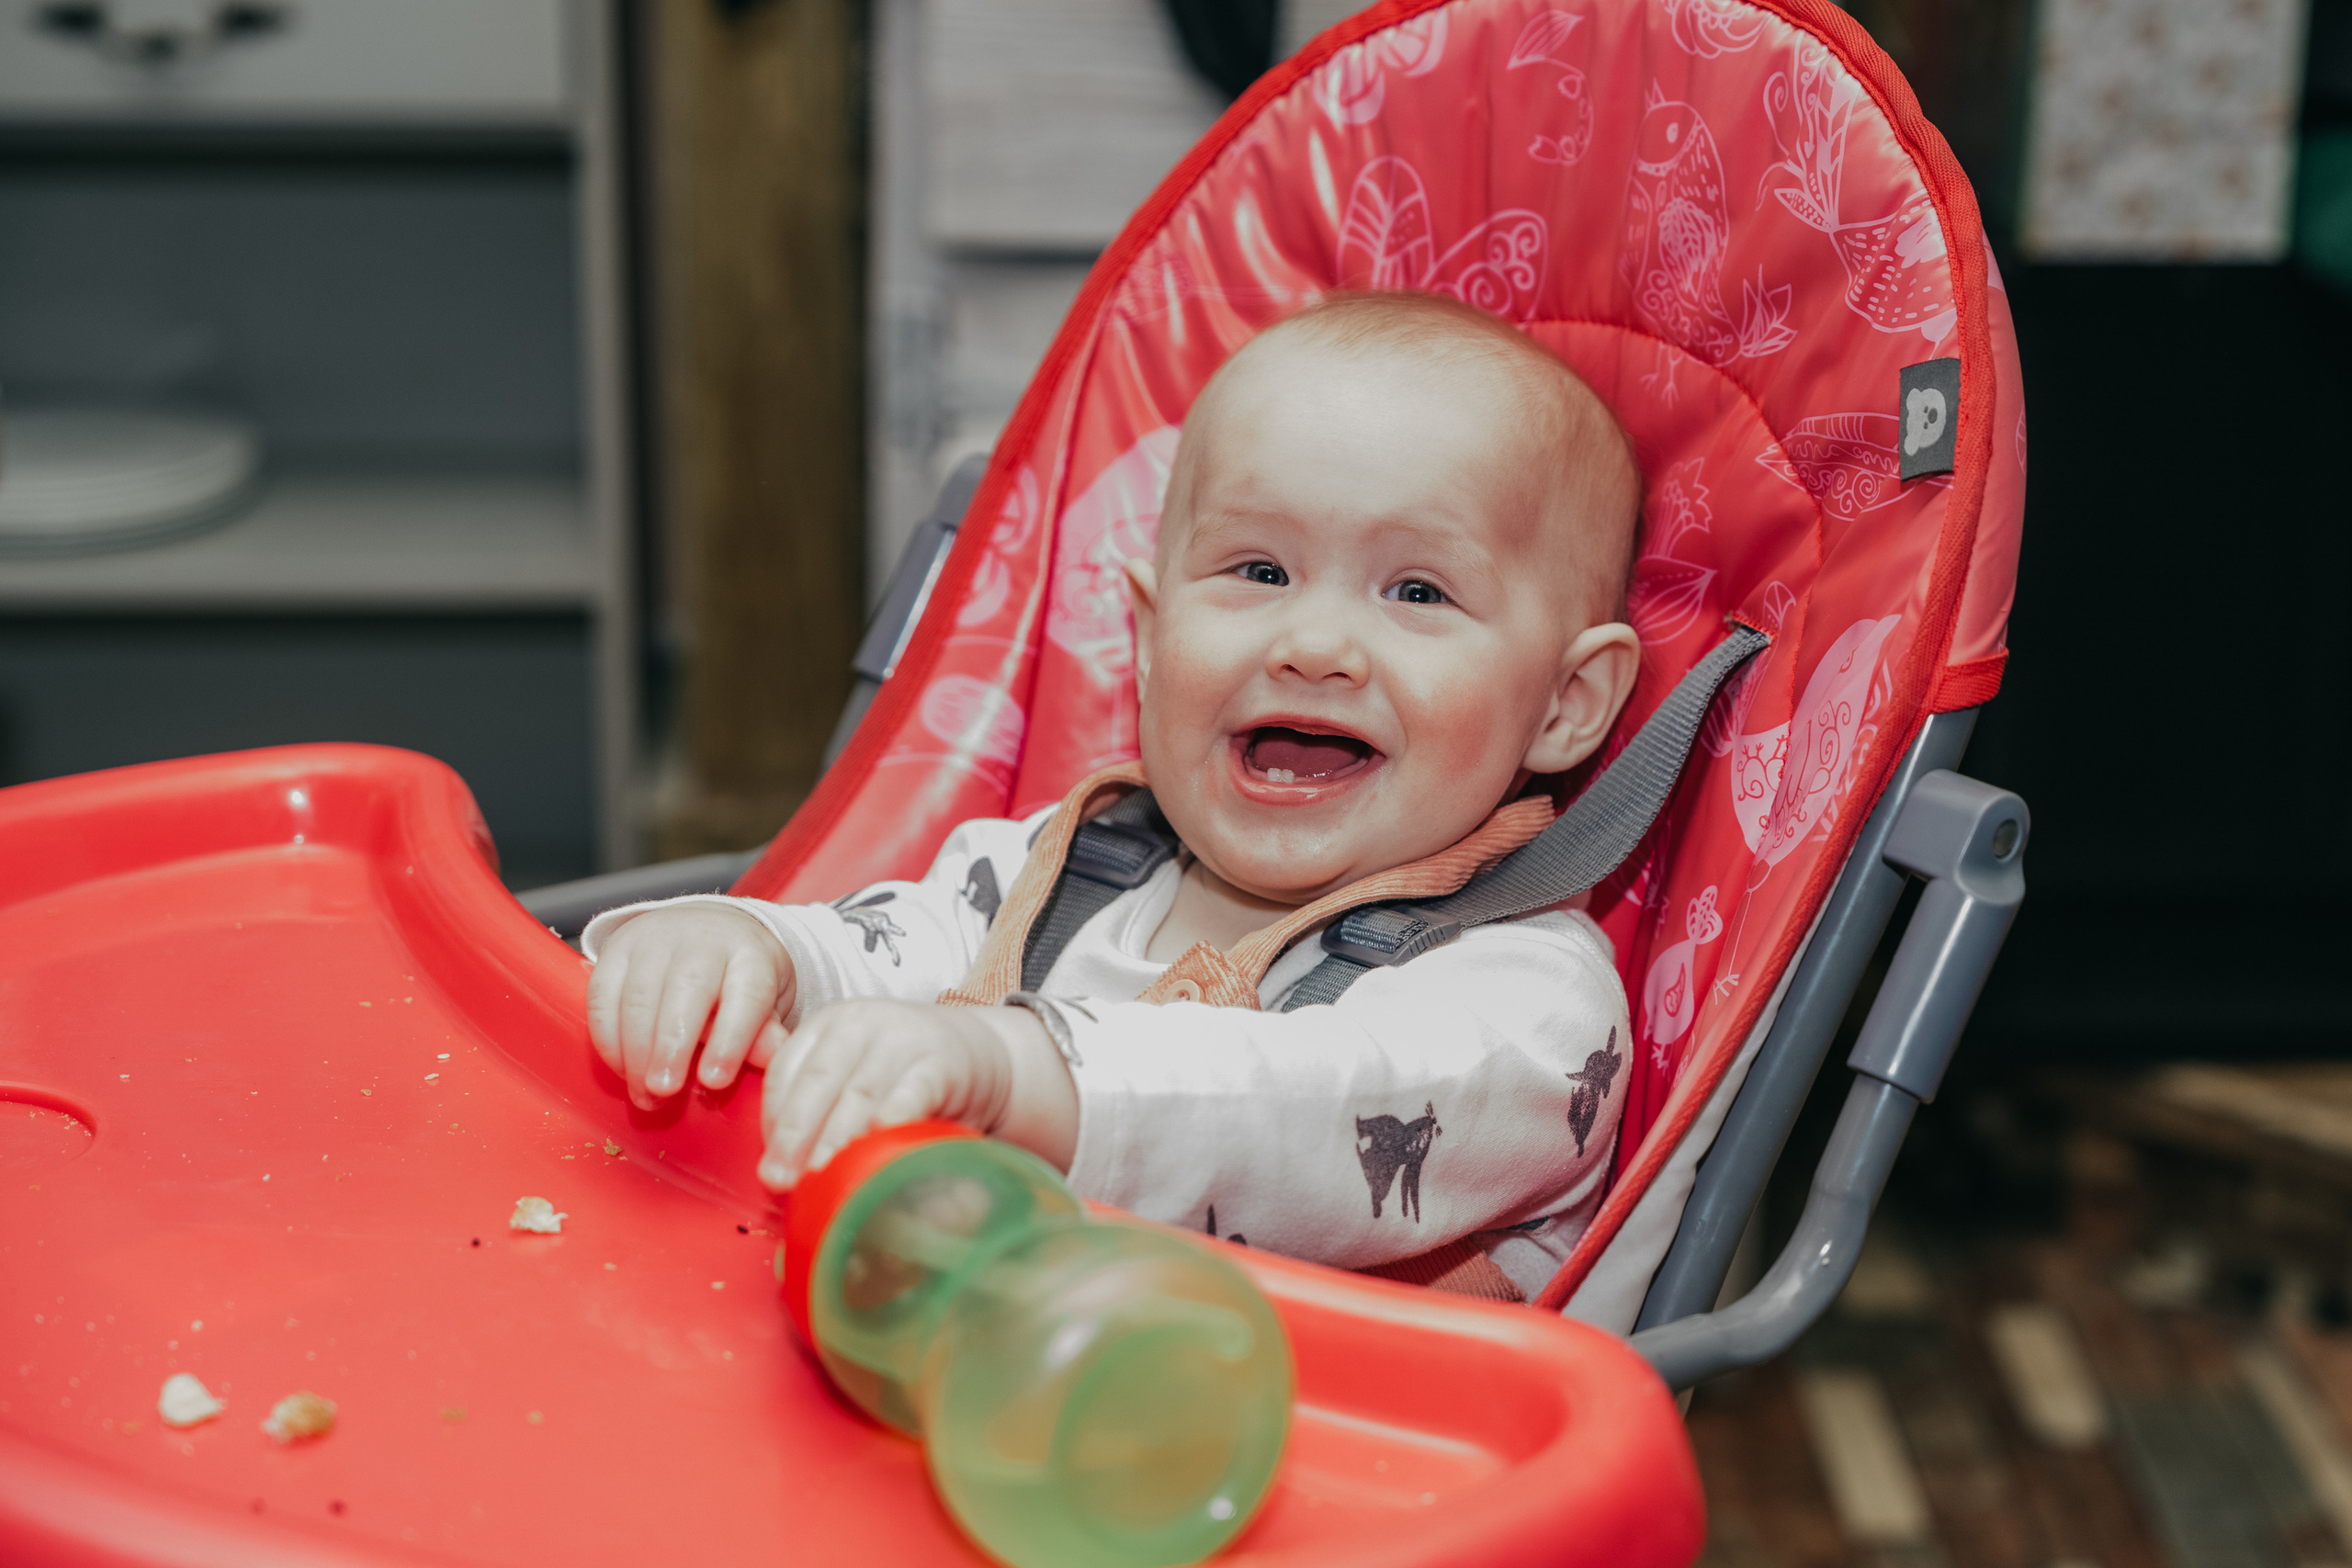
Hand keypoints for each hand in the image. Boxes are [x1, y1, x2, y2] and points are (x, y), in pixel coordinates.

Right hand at [587, 906, 794, 1109]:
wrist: (707, 932)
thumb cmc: (738, 979)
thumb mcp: (765, 1003)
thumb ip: (764, 1035)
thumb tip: (775, 1058)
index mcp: (751, 955)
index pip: (746, 995)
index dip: (730, 1040)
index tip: (714, 1081)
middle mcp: (704, 940)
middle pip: (687, 989)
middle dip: (671, 1045)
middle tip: (664, 1089)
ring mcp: (656, 939)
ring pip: (639, 995)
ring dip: (636, 1052)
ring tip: (644, 1094)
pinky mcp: (616, 948)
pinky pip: (603, 995)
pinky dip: (608, 1039)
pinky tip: (621, 1069)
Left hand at [758, 999, 1077, 1188]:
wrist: (979, 1052)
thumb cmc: (902, 1076)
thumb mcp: (853, 1076)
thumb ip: (818, 1111)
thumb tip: (778, 1176)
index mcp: (826, 1025)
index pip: (784, 1073)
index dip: (772, 1123)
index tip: (769, 1168)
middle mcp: (859, 1023)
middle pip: (815, 1082)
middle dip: (793, 1135)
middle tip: (780, 1181)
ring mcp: (902, 1039)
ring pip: (859, 1093)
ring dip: (836, 1139)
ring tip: (821, 1178)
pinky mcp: (942, 1062)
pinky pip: (912, 1095)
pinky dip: (892, 1122)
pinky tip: (877, 1148)